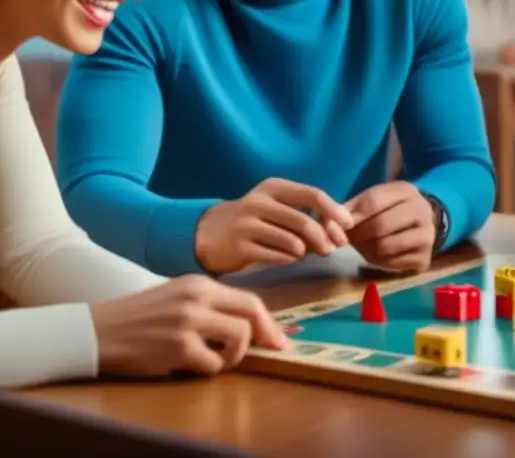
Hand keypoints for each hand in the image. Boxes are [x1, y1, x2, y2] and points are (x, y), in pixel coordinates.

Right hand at [90, 275, 288, 377]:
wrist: (96, 331)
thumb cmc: (139, 317)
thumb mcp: (177, 296)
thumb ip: (210, 305)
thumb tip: (249, 324)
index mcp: (199, 283)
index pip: (249, 299)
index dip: (268, 320)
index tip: (278, 337)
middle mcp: (197, 298)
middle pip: (251, 314)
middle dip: (267, 334)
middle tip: (272, 350)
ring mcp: (188, 322)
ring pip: (239, 339)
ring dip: (233, 356)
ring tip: (212, 358)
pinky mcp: (178, 347)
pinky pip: (213, 364)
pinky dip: (207, 370)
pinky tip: (188, 365)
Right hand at [195, 178, 352, 273]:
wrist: (210, 233)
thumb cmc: (255, 220)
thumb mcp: (277, 207)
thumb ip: (305, 214)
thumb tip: (339, 232)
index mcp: (274, 187)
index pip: (312, 194)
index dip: (334, 211)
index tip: (349, 226)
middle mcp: (259, 202)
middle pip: (305, 222)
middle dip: (324, 238)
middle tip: (330, 250)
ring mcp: (247, 224)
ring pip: (292, 242)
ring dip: (306, 251)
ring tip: (304, 253)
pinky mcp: (239, 247)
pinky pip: (277, 257)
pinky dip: (289, 260)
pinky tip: (288, 258)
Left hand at [344, 181, 436, 272]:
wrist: (422, 222)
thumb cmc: (392, 209)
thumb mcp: (377, 199)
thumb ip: (356, 207)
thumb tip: (335, 218)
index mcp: (407, 190)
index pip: (374, 201)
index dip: (353, 215)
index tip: (341, 225)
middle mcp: (421, 210)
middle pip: (381, 225)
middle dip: (359, 235)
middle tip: (349, 239)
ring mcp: (427, 235)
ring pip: (386, 246)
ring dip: (366, 250)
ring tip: (360, 247)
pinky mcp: (424, 257)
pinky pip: (393, 263)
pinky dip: (378, 261)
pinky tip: (374, 255)